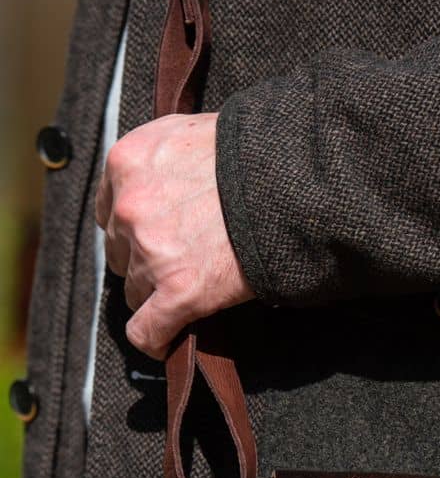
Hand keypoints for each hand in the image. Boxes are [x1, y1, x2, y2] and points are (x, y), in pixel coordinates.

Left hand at [95, 112, 253, 358]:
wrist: (292, 185)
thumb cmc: (257, 156)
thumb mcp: (196, 133)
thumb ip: (167, 156)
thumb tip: (171, 179)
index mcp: (129, 162)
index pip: (110, 210)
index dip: (134, 227)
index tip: (157, 236)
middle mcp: (131, 207)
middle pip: (120, 253)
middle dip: (145, 260)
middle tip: (183, 261)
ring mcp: (151, 252)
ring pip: (134, 292)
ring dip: (158, 295)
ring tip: (191, 293)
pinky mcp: (179, 291)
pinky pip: (147, 331)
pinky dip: (156, 341)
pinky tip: (166, 344)